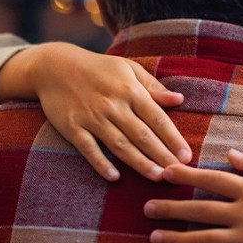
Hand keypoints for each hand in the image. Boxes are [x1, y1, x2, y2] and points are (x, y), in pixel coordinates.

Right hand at [8, 42, 190, 180]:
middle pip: (142, 135)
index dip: (173, 138)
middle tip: (177, 173)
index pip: (157, 118)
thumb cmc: (98, 68)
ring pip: (119, 144)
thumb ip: (153, 86)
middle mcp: (113, 105)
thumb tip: (179, 99)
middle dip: (161, 155)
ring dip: (139, 162)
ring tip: (157, 177)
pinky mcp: (71, 127)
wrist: (54, 66)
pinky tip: (114, 177)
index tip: (187, 156)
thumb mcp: (127, 68)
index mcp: (130, 90)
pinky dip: (100, 163)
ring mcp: (91, 117)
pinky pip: (88, 148)